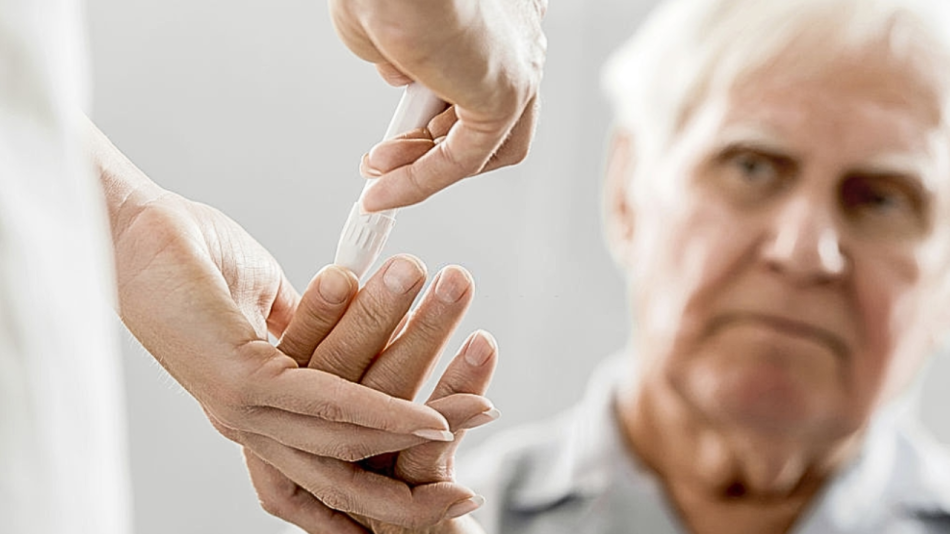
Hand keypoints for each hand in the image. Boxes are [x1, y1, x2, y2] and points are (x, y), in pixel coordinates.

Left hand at [87, 121, 469, 525]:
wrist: (138, 227)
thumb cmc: (199, 262)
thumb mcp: (274, 310)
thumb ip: (313, 334)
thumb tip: (356, 332)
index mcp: (258, 413)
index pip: (329, 468)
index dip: (379, 490)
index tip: (432, 493)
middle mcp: (250, 427)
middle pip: (343, 478)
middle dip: (408, 498)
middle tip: (469, 501)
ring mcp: (243, 411)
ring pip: (346, 446)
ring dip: (417, 445)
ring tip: (474, 432)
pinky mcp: (242, 382)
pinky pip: (330, 405)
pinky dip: (386, 417)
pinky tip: (428, 418)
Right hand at [330, 0, 547, 210]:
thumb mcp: (386, 29)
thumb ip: (401, 58)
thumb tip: (402, 79)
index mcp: (496, 16)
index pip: (476, 83)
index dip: (435, 118)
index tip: (399, 138)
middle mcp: (518, 39)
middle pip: (487, 118)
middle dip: (430, 148)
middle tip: (386, 162)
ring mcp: (519, 66)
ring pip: (479, 144)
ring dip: (421, 168)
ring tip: (377, 177)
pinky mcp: (507, 96)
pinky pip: (463, 158)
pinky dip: (421, 181)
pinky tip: (385, 192)